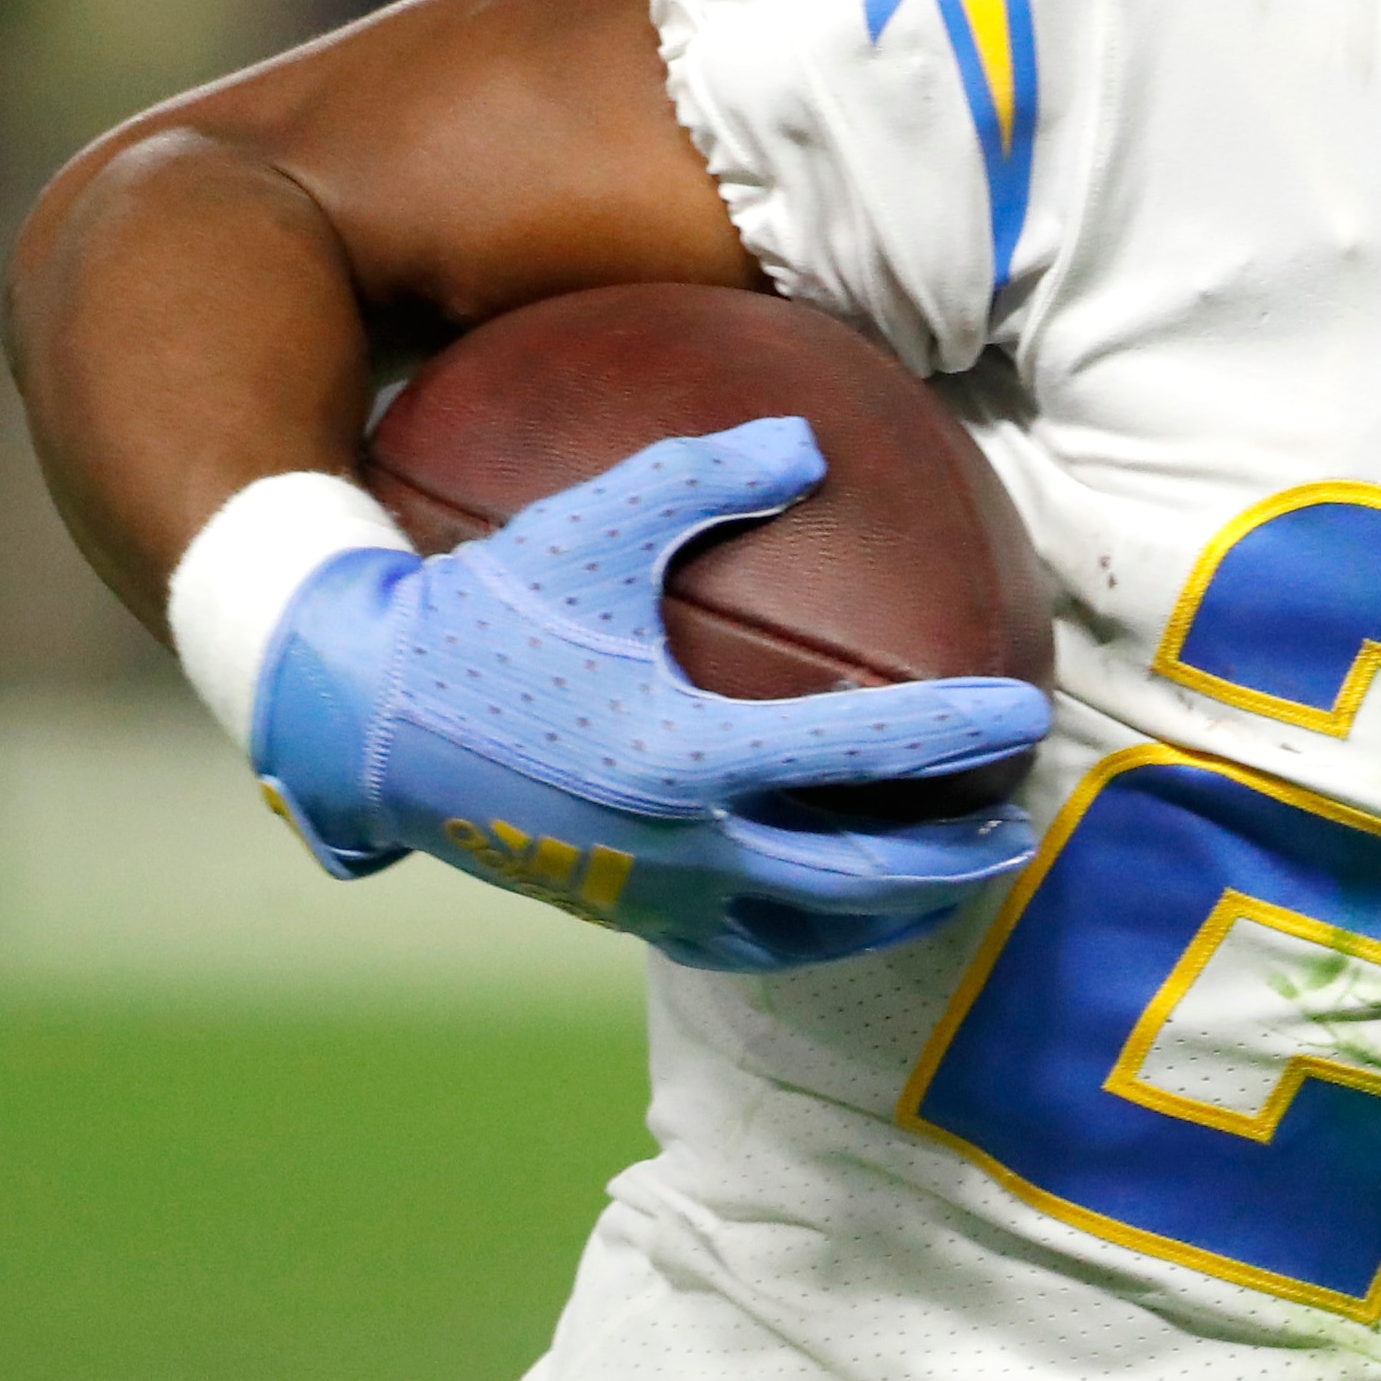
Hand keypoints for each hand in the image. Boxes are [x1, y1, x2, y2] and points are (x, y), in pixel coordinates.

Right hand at [247, 418, 1050, 971]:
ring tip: (949, 886)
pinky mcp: (612, 913)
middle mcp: (674, 843)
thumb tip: (810, 443)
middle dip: (948, 863)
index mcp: (681, 754)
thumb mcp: (587, 526)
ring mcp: (643, 892)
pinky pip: (731, 938)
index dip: (950, 731)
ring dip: (885, 913)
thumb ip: (703, 476)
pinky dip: (798, 929)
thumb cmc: (477, 610)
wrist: (357, 717)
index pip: (859, 750)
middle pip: (852, 876)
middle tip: (1020, 834)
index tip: (1024, 712)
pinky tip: (826, 900)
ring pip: (797, 927)